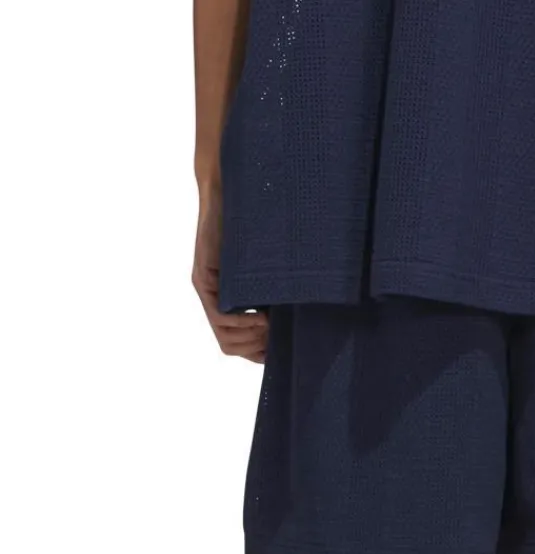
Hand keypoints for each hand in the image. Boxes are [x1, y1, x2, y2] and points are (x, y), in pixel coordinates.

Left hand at [193, 184, 268, 363]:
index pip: (240, 343)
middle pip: (230, 346)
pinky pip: (219, 316)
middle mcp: (214, 298)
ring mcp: (207, 289)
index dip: (259, 353)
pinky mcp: (203, 277)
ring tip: (270, 326)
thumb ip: (276, 291)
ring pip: (224, 337)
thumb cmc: (258, 225)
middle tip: (276, 338)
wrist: (236, 190)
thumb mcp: (270, 268)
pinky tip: (261, 317)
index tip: (280, 348)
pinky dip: (241, 324)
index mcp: (231, 299)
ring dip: (250, 339)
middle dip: (255, 349)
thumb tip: (302, 318)